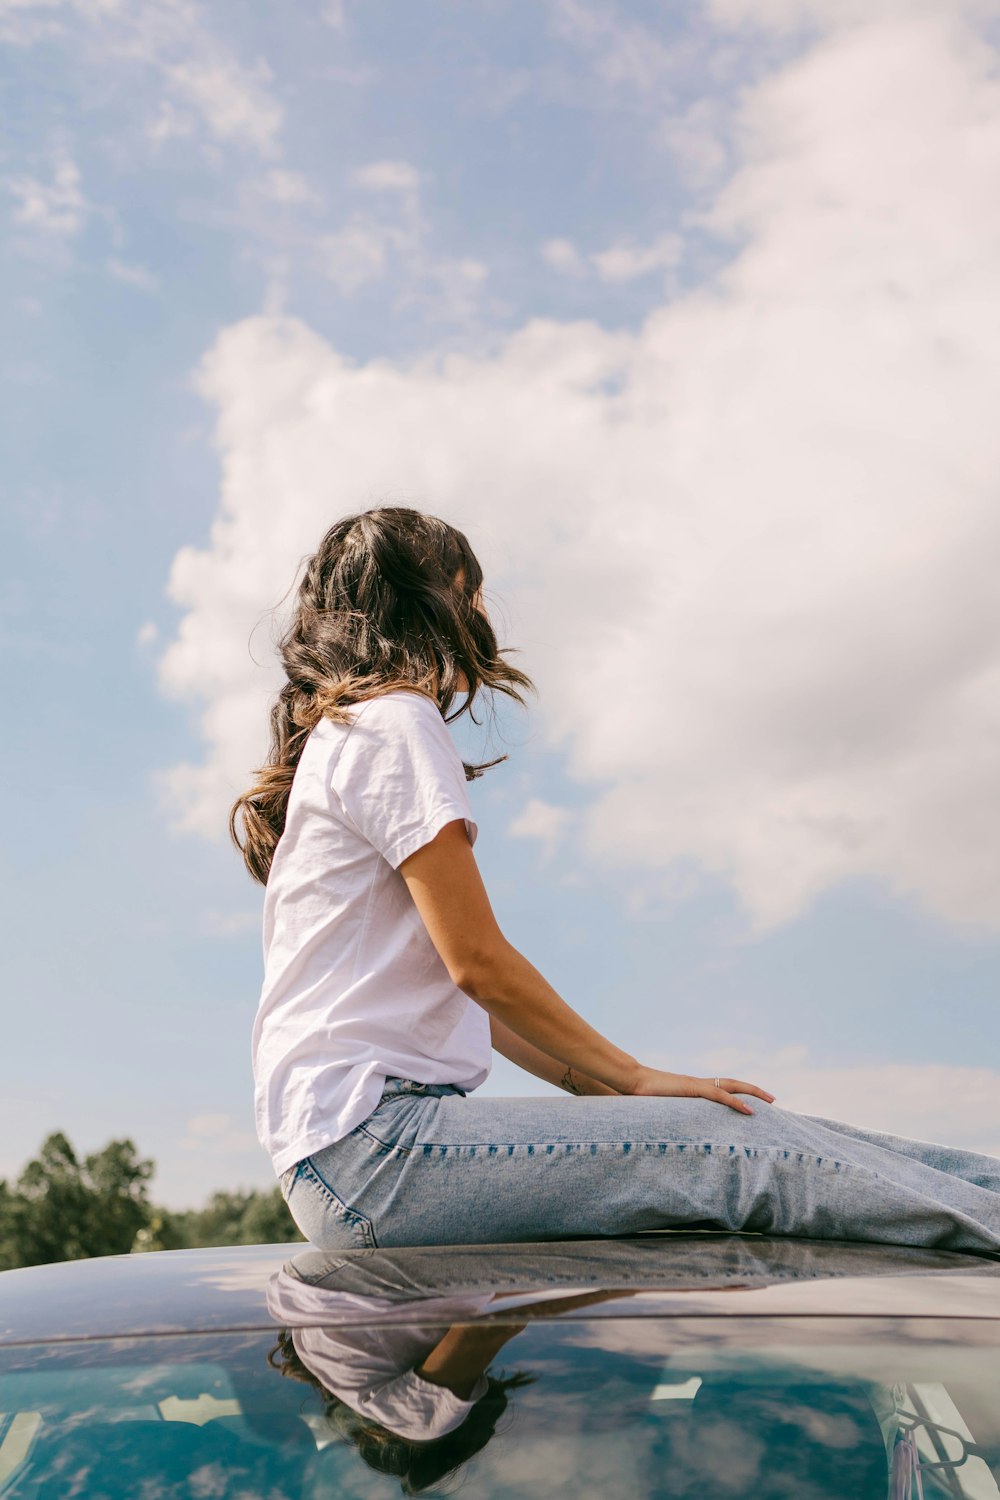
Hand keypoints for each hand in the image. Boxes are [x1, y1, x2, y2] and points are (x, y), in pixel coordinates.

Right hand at [626, 1068, 775, 1114]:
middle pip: (734, 1084)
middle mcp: (700, 1084)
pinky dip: (737, 1103)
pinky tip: (750, 1111)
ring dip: (753, 1093)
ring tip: (770, 1100)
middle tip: (773, 1098)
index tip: (755, 1102)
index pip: (724, 1088)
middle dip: (755, 1091)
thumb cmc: (643, 1096)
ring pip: (733, 1086)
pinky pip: (721, 1095)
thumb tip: (673, 1130)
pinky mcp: (694, 1088)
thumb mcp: (663, 1109)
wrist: (632, 1081)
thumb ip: (673, 1116)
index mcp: (695, 1089)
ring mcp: (698, 1085)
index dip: (740, 1093)